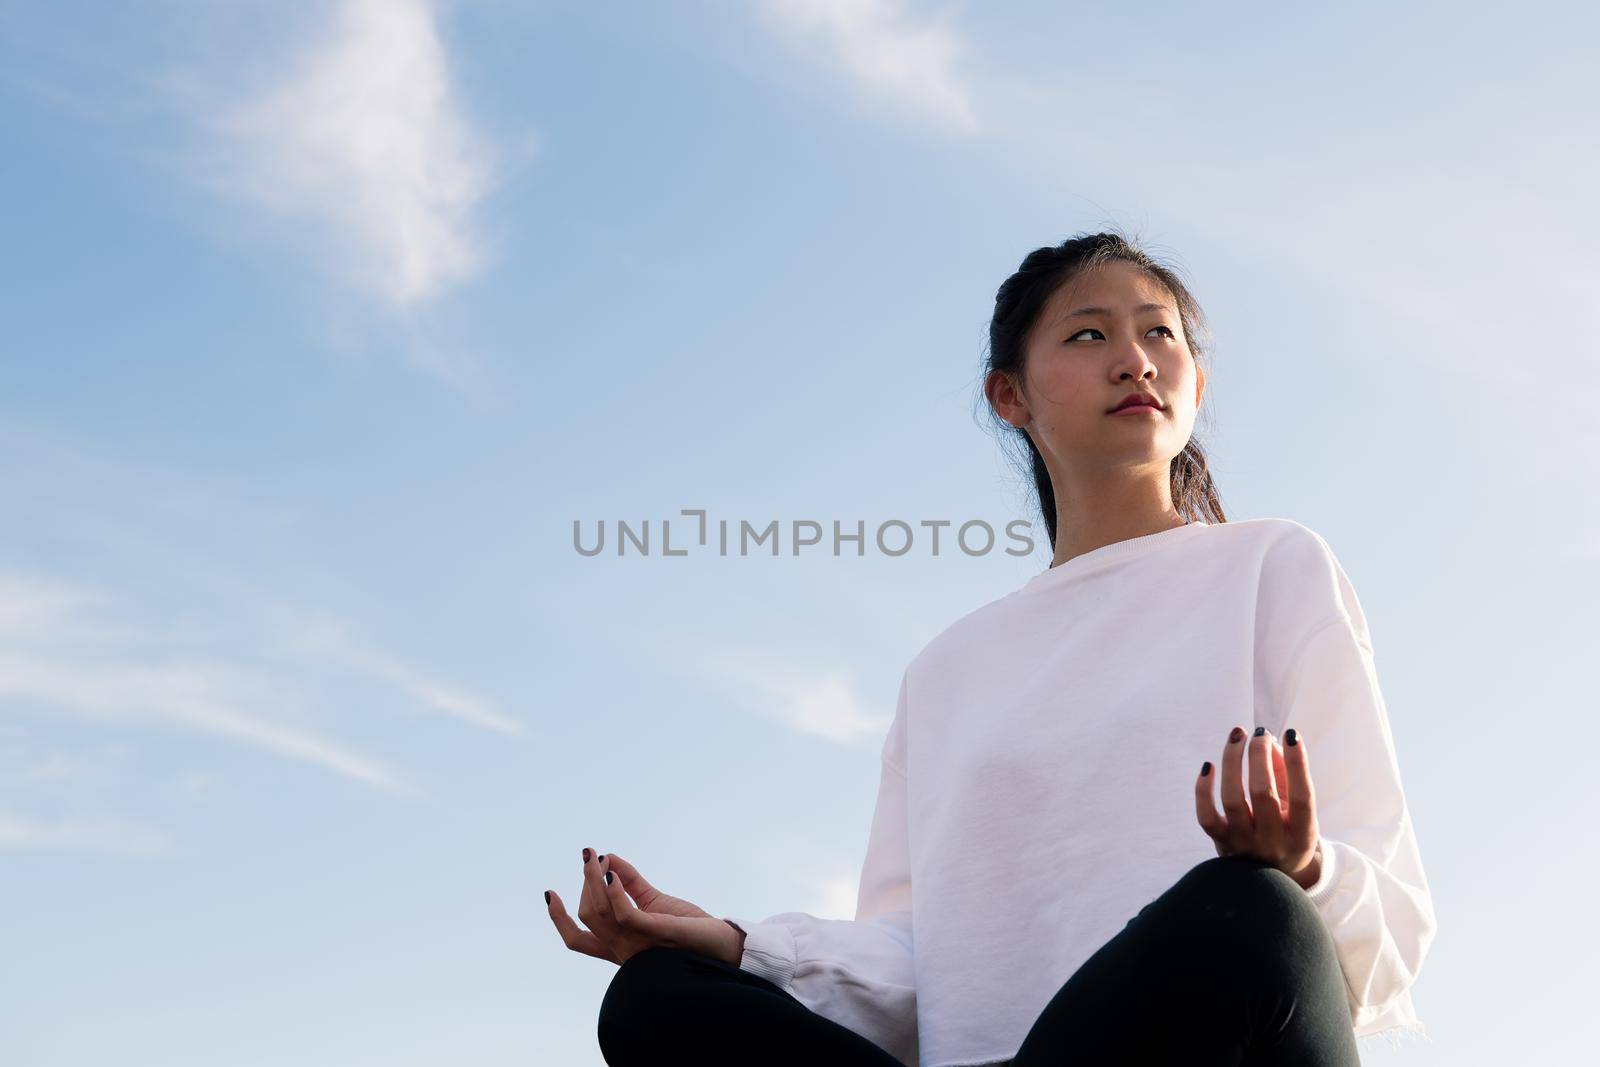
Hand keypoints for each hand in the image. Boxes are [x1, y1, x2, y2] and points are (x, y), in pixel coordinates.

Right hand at [545, 848, 746, 965]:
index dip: (558, 918)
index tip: (549, 892)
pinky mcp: (657, 932)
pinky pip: (626, 915)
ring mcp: (638, 944)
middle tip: (588, 856)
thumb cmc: (690, 927)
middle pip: (586, 918)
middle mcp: (624, 949)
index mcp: (620, 945)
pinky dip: (614, 892)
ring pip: (599, 913)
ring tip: (596, 857)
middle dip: (582, 883)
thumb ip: (631, 883)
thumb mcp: (654, 901)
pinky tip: (612, 872)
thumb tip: (608, 859)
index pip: (578, 939)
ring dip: (593, 880)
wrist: (723, 944)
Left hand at [1194, 726, 1322, 890]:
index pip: (1302, 796)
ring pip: (1232, 799)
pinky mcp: (1220, 842)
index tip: (1290, 734)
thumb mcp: (1295, 810)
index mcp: (1302, 835)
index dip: (1297, 764)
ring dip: (1233, 761)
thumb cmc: (1284, 833)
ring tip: (1237, 736)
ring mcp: (1244, 844)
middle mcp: (1273, 842)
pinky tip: (1208, 766)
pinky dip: (1202, 789)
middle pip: (1262, 793)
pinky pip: (1206, 815)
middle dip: (1259, 756)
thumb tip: (1269, 740)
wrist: (1267, 883)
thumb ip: (1285, 775)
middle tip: (1259, 734)